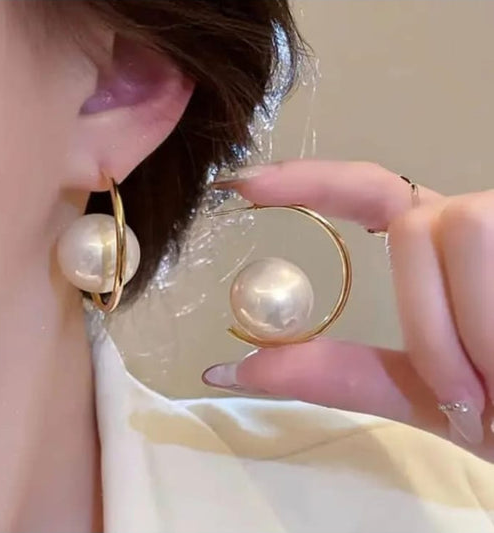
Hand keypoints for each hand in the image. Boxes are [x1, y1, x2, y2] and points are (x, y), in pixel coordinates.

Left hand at [203, 160, 493, 460]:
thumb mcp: (426, 395)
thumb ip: (340, 375)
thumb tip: (232, 368)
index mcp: (440, 253)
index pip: (367, 193)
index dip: (307, 181)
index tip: (244, 184)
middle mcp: (476, 220)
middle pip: (413, 225)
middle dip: (430, 324)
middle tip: (470, 397)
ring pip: (458, 227)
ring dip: (473, 333)